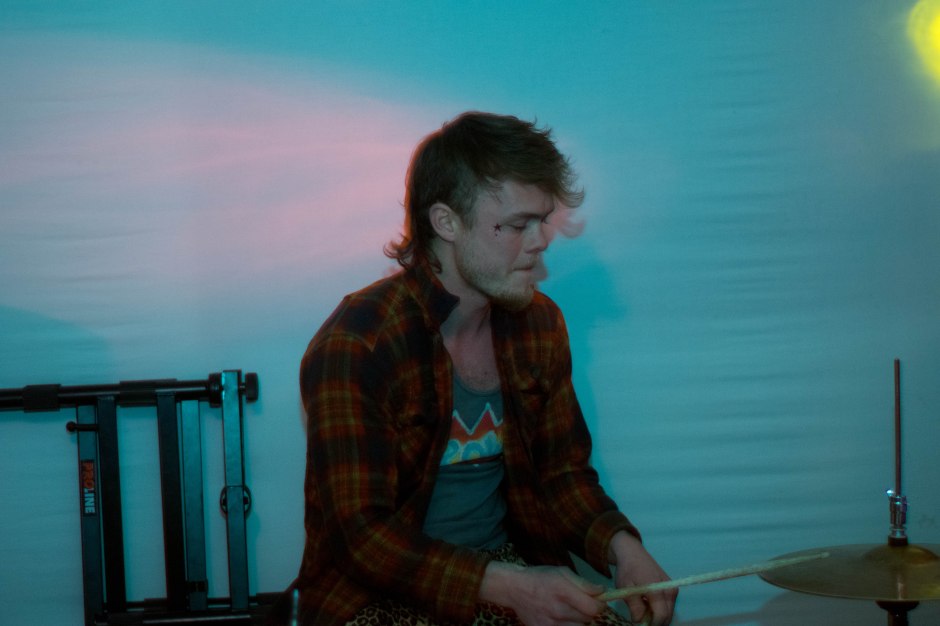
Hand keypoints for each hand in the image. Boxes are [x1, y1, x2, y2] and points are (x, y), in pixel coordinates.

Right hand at [480, 561, 606, 625]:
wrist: (515, 588)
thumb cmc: (540, 577)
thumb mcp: (562, 572)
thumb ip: (583, 583)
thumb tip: (602, 591)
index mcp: (564, 591)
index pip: (593, 608)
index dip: (600, 605)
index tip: (598, 600)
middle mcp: (558, 609)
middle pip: (588, 619)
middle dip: (589, 611)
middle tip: (582, 604)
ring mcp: (550, 623)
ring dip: (579, 620)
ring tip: (571, 611)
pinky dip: (567, 625)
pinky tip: (562, 618)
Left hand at [608, 531, 675, 625]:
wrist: (633, 553)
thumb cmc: (627, 570)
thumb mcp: (625, 588)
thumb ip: (634, 606)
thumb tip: (639, 621)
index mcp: (657, 590)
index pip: (661, 616)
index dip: (652, 624)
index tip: (642, 624)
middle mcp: (669, 590)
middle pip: (667, 616)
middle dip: (655, 621)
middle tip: (641, 618)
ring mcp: (672, 589)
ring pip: (669, 612)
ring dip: (657, 615)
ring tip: (643, 609)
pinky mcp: (672, 588)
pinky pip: (669, 605)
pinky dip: (660, 609)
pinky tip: (648, 603)